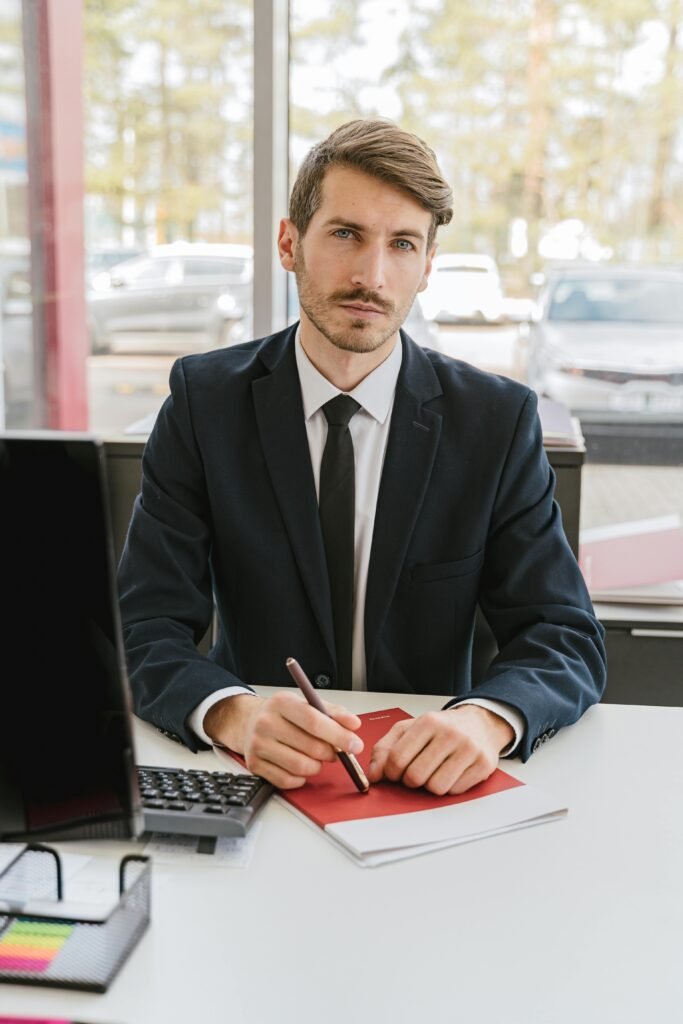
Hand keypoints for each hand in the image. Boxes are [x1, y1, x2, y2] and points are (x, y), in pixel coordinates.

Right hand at [204, 691, 363, 788]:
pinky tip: (301, 766)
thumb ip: (333, 712)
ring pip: (301, 767)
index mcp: (281, 702)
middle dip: (331, 753)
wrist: (249, 722)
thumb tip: (353, 724)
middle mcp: (266, 723)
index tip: (355, 744)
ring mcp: (258, 745)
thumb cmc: (283, 714)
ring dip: (317, 766)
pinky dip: (301, 778)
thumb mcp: (307, 704)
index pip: (314, 721)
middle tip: (335, 751)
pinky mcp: (255, 765)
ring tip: (317, 758)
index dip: (338, 735)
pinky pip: (288, 780)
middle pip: (310, 747)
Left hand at [366, 705, 513, 795]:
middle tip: (415, 773)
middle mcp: (450, 734)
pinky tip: (451, 773)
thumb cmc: (442, 728)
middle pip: (415, 776)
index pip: (397, 758)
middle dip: (410, 781)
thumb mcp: (409, 730)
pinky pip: (455, 791)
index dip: (390, 773)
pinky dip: (449, 787)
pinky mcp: (483, 765)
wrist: (480, 723)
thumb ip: (385, 749)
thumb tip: (374, 775)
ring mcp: (469, 749)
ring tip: (434, 772)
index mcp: (428, 722)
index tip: (394, 773)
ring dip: (430, 786)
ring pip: (436, 788)